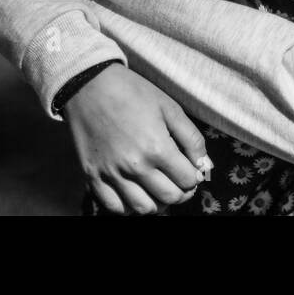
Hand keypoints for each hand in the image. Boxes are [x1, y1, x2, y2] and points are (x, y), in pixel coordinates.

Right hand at [63, 63, 211, 214]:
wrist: (89, 86)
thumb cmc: (132, 92)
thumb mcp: (169, 107)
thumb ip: (192, 138)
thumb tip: (204, 164)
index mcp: (157, 148)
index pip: (188, 180)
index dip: (195, 176)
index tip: (192, 169)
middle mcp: (135, 166)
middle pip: (169, 197)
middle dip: (181, 192)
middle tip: (179, 180)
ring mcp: (112, 174)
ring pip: (143, 208)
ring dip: (157, 202)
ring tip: (159, 189)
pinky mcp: (93, 176)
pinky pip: (114, 207)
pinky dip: (128, 206)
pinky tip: (135, 193)